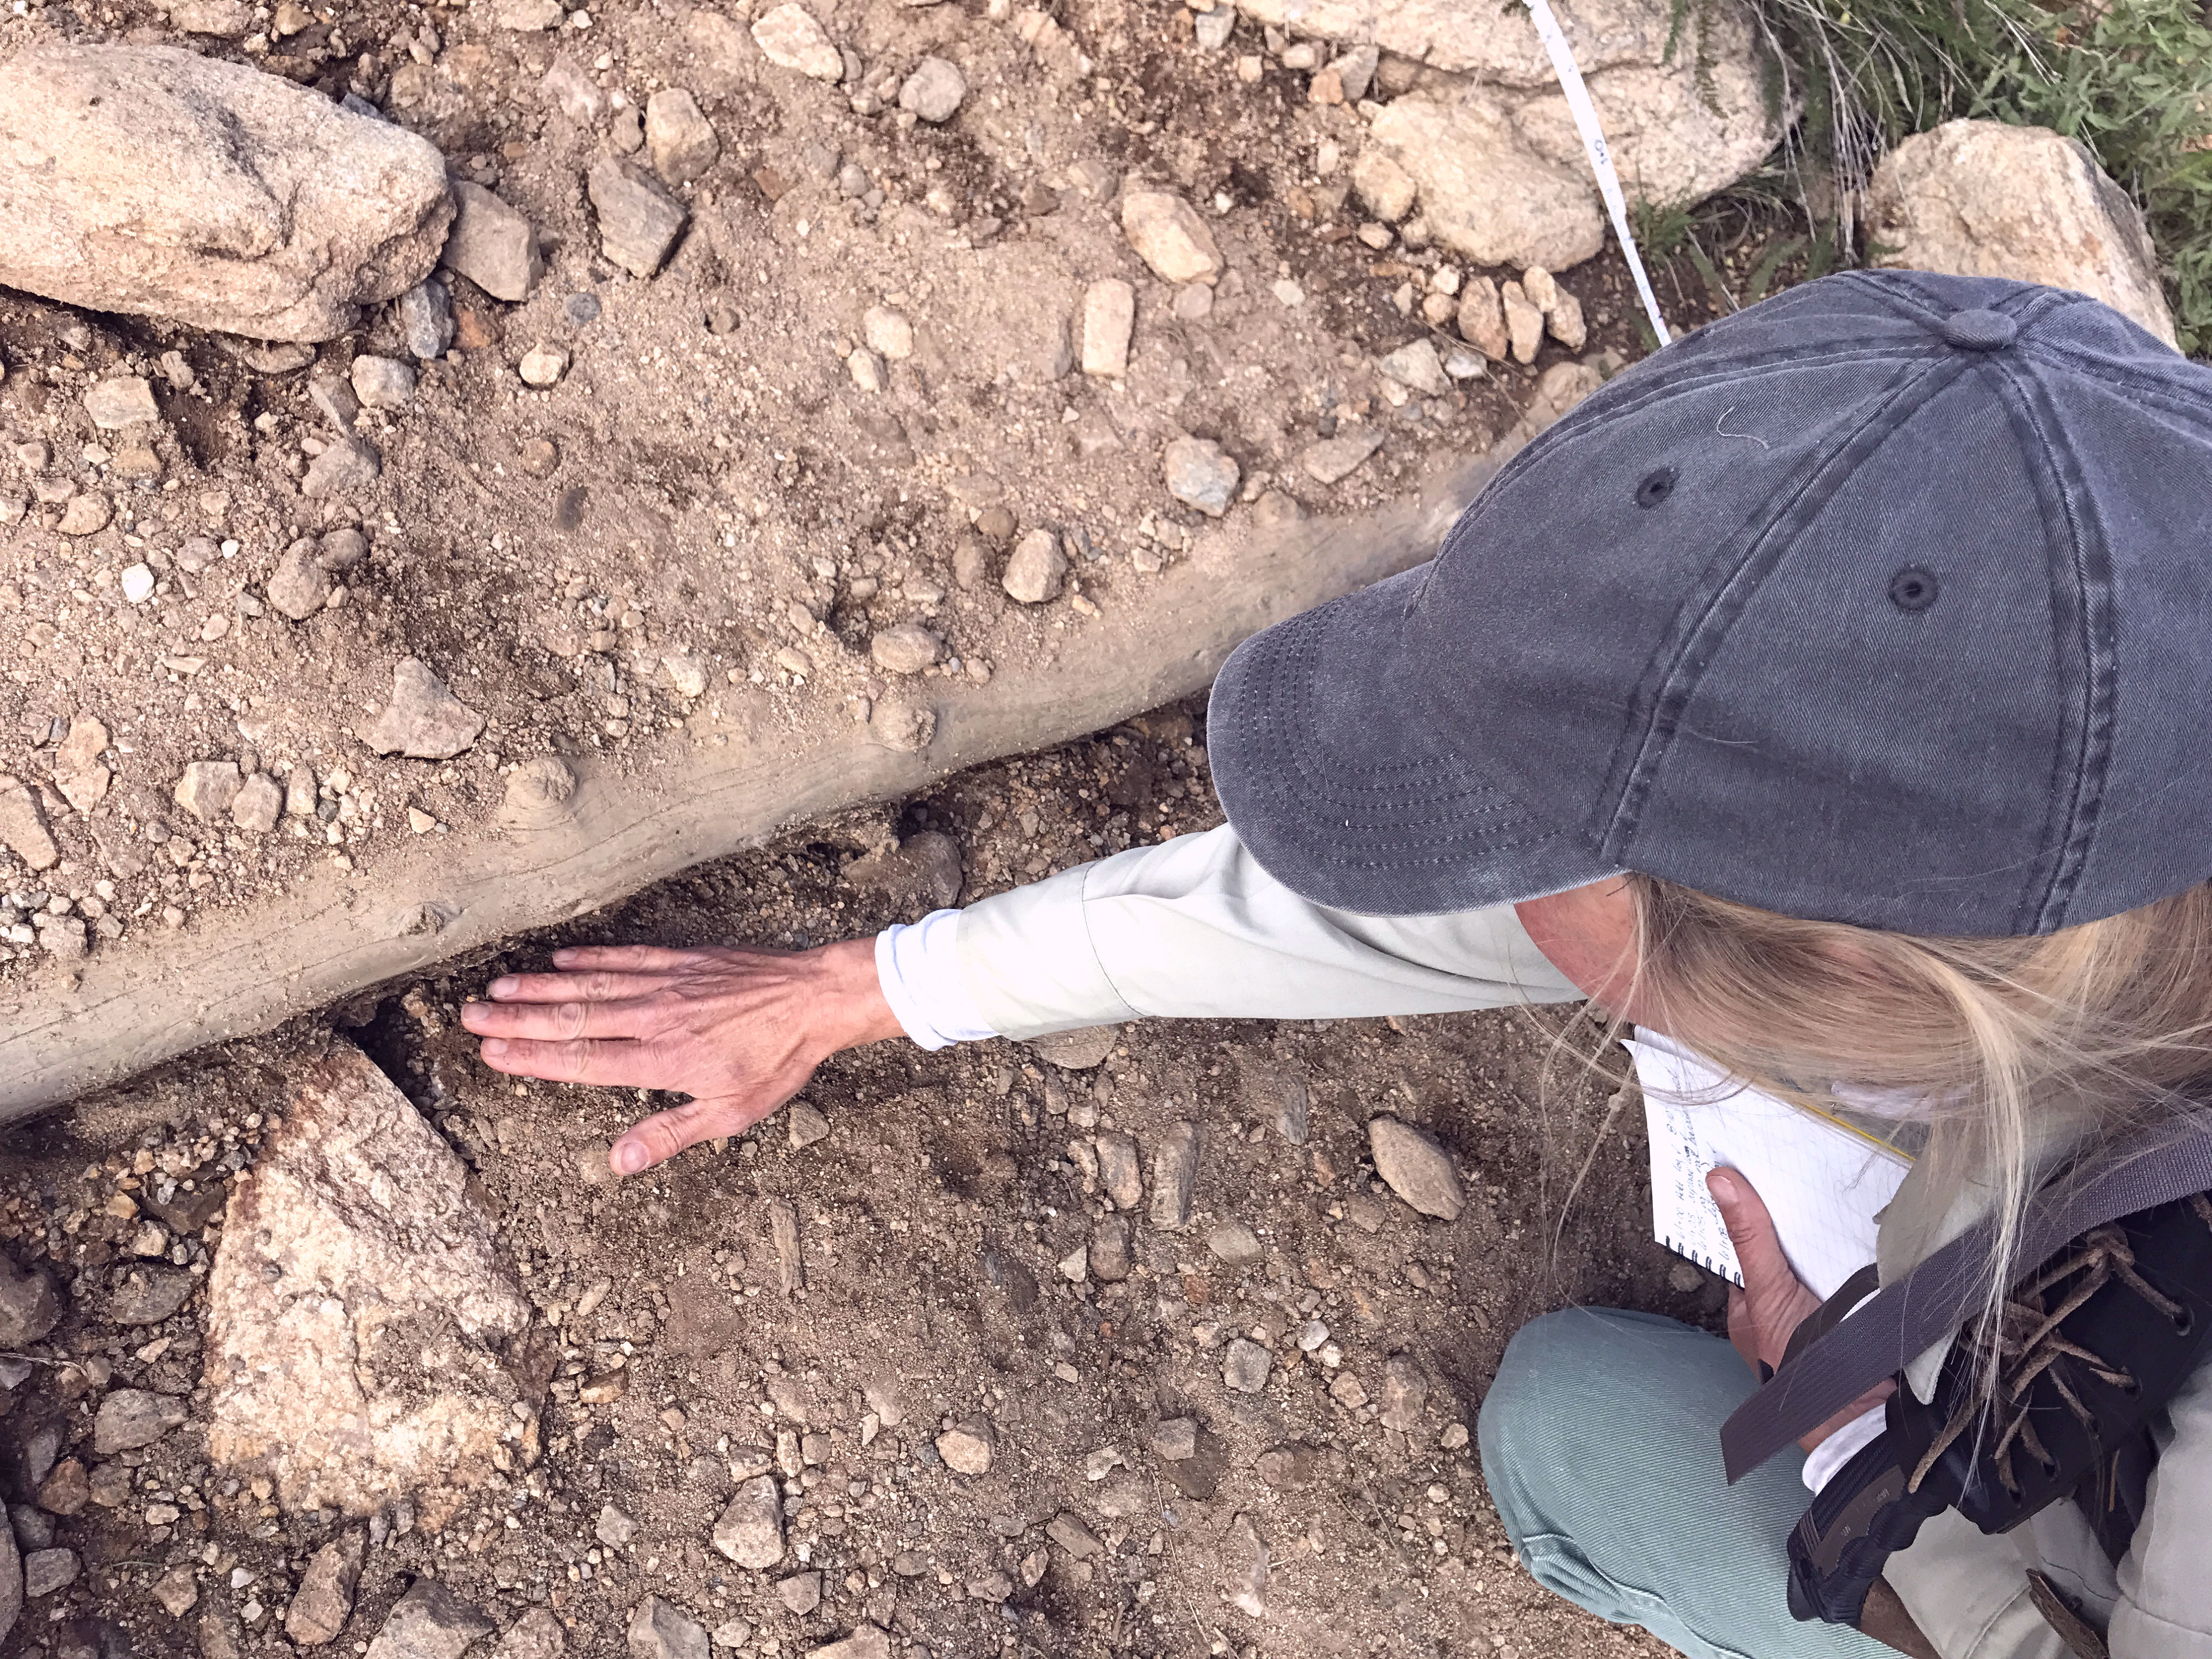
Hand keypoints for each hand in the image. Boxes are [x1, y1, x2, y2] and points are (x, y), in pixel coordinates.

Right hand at [458, 940, 903, 1176]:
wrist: (817, 998)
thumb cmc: (778, 1061)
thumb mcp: (732, 1113)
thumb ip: (670, 1134)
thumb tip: (618, 1163)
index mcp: (661, 1059)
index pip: (583, 1060)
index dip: (533, 1057)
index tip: (491, 1053)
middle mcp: (654, 1018)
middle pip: (573, 1018)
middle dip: (518, 1018)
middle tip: (470, 1015)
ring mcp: (666, 984)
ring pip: (591, 984)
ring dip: (540, 987)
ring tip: (496, 988)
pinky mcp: (682, 960)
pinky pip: (626, 957)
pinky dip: (590, 958)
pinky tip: (559, 960)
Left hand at [1707, 1167, 1894, 1451]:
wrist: (1863, 1416)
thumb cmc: (1803, 1367)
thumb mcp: (1770, 1294)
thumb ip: (1751, 1241)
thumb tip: (1720, 1182)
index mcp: (1749, 1306)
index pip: (1745, 1247)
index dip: (1749, 1210)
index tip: (1755, 1166)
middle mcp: (1779, 1307)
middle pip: (1784, 1250)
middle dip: (1793, 1219)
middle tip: (1803, 1164)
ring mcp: (1818, 1310)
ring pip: (1821, 1259)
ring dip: (1831, 1233)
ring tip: (1838, 1181)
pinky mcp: (1856, 1312)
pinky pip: (1855, 1271)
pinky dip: (1861, 1252)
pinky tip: (1872, 1223)